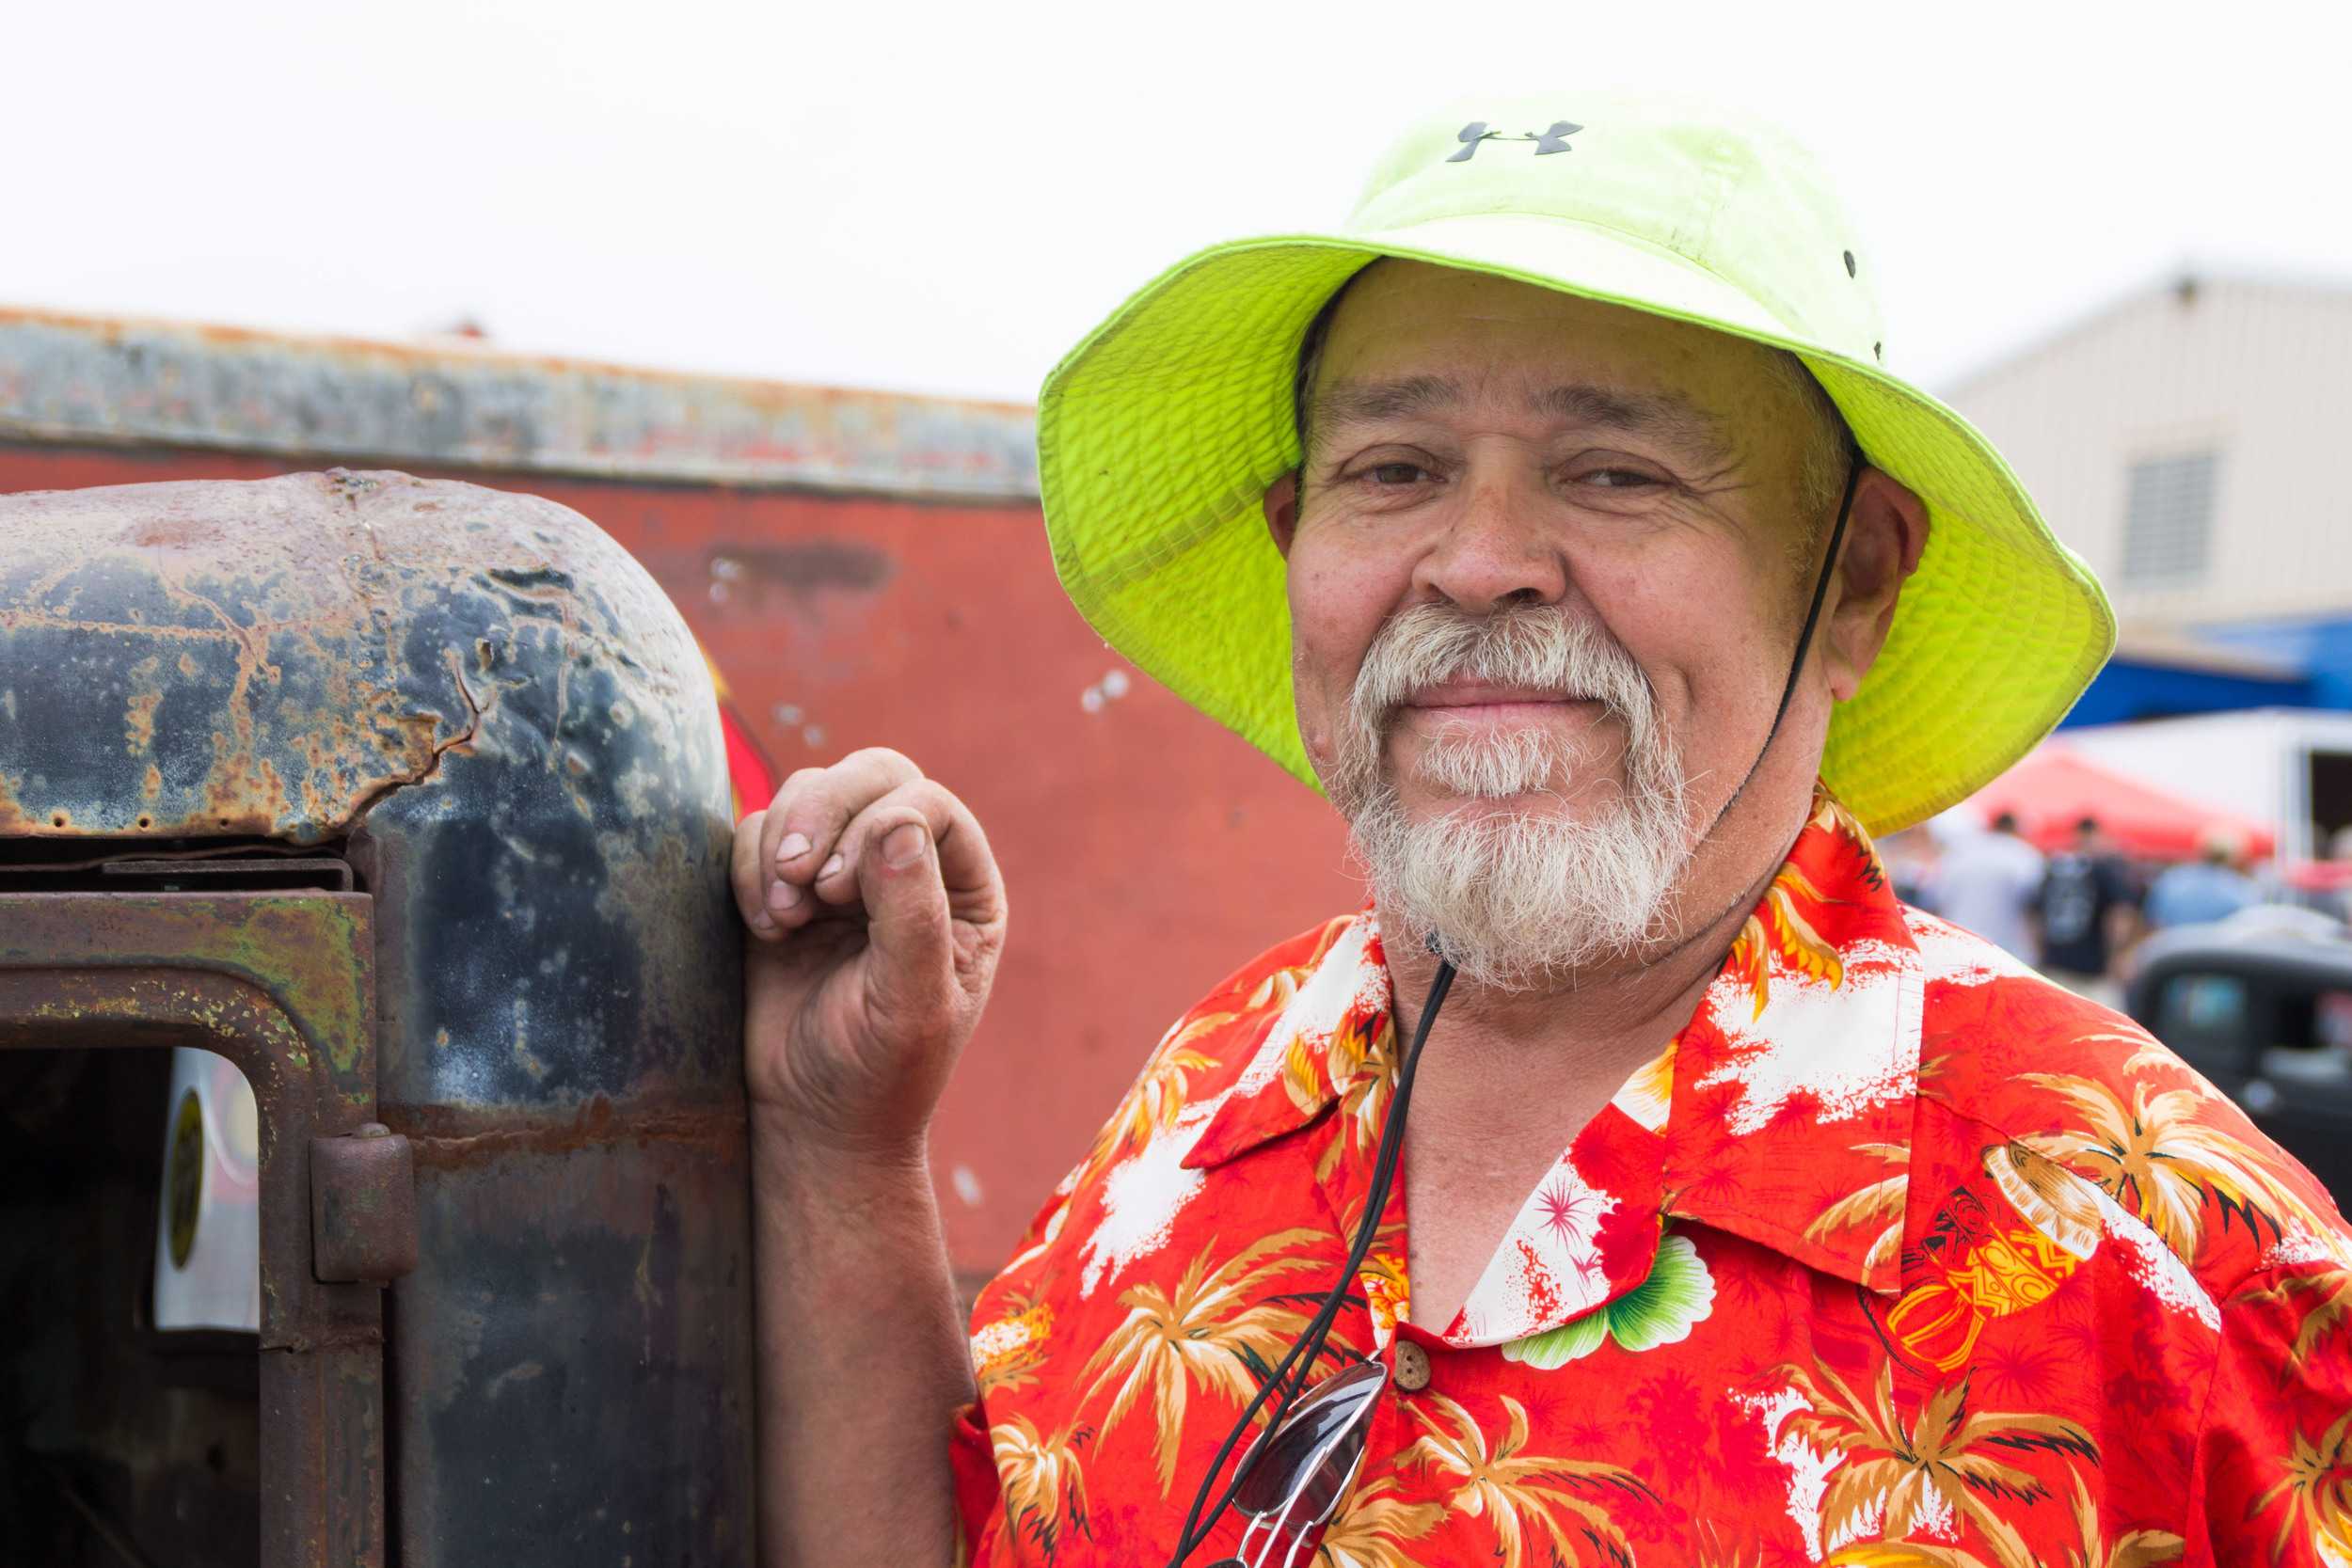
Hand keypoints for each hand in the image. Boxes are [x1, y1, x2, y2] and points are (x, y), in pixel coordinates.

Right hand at [729, 749, 1006, 1157]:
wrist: (812, 1121)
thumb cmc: (880, 1072)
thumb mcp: (912, 1004)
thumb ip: (913, 916)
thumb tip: (898, 823)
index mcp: (963, 890)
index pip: (928, 806)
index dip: (879, 827)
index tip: (839, 893)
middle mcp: (909, 866)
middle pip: (872, 776)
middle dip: (825, 809)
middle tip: (797, 874)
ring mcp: (843, 871)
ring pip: (811, 792)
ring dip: (783, 841)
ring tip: (781, 918)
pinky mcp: (783, 886)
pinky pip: (759, 832)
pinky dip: (750, 866)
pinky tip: (765, 929)